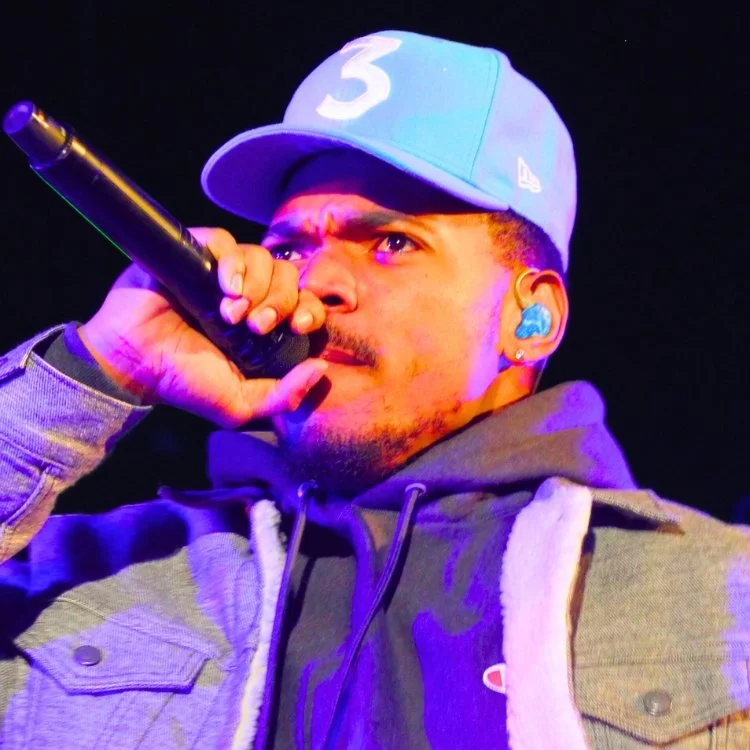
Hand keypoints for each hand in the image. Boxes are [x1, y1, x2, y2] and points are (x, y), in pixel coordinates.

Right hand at [79, 227, 327, 426]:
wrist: (133, 366)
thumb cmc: (185, 382)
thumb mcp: (240, 403)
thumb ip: (284, 395)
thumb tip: (321, 369)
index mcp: (265, 323)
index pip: (306, 303)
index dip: (312, 310)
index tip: (300, 326)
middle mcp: (249, 294)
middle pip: (288, 276)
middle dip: (280, 301)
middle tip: (256, 327)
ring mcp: (221, 272)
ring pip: (261, 256)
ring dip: (257, 284)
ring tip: (232, 312)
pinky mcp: (194, 253)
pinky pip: (225, 240)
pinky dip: (232, 261)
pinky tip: (226, 287)